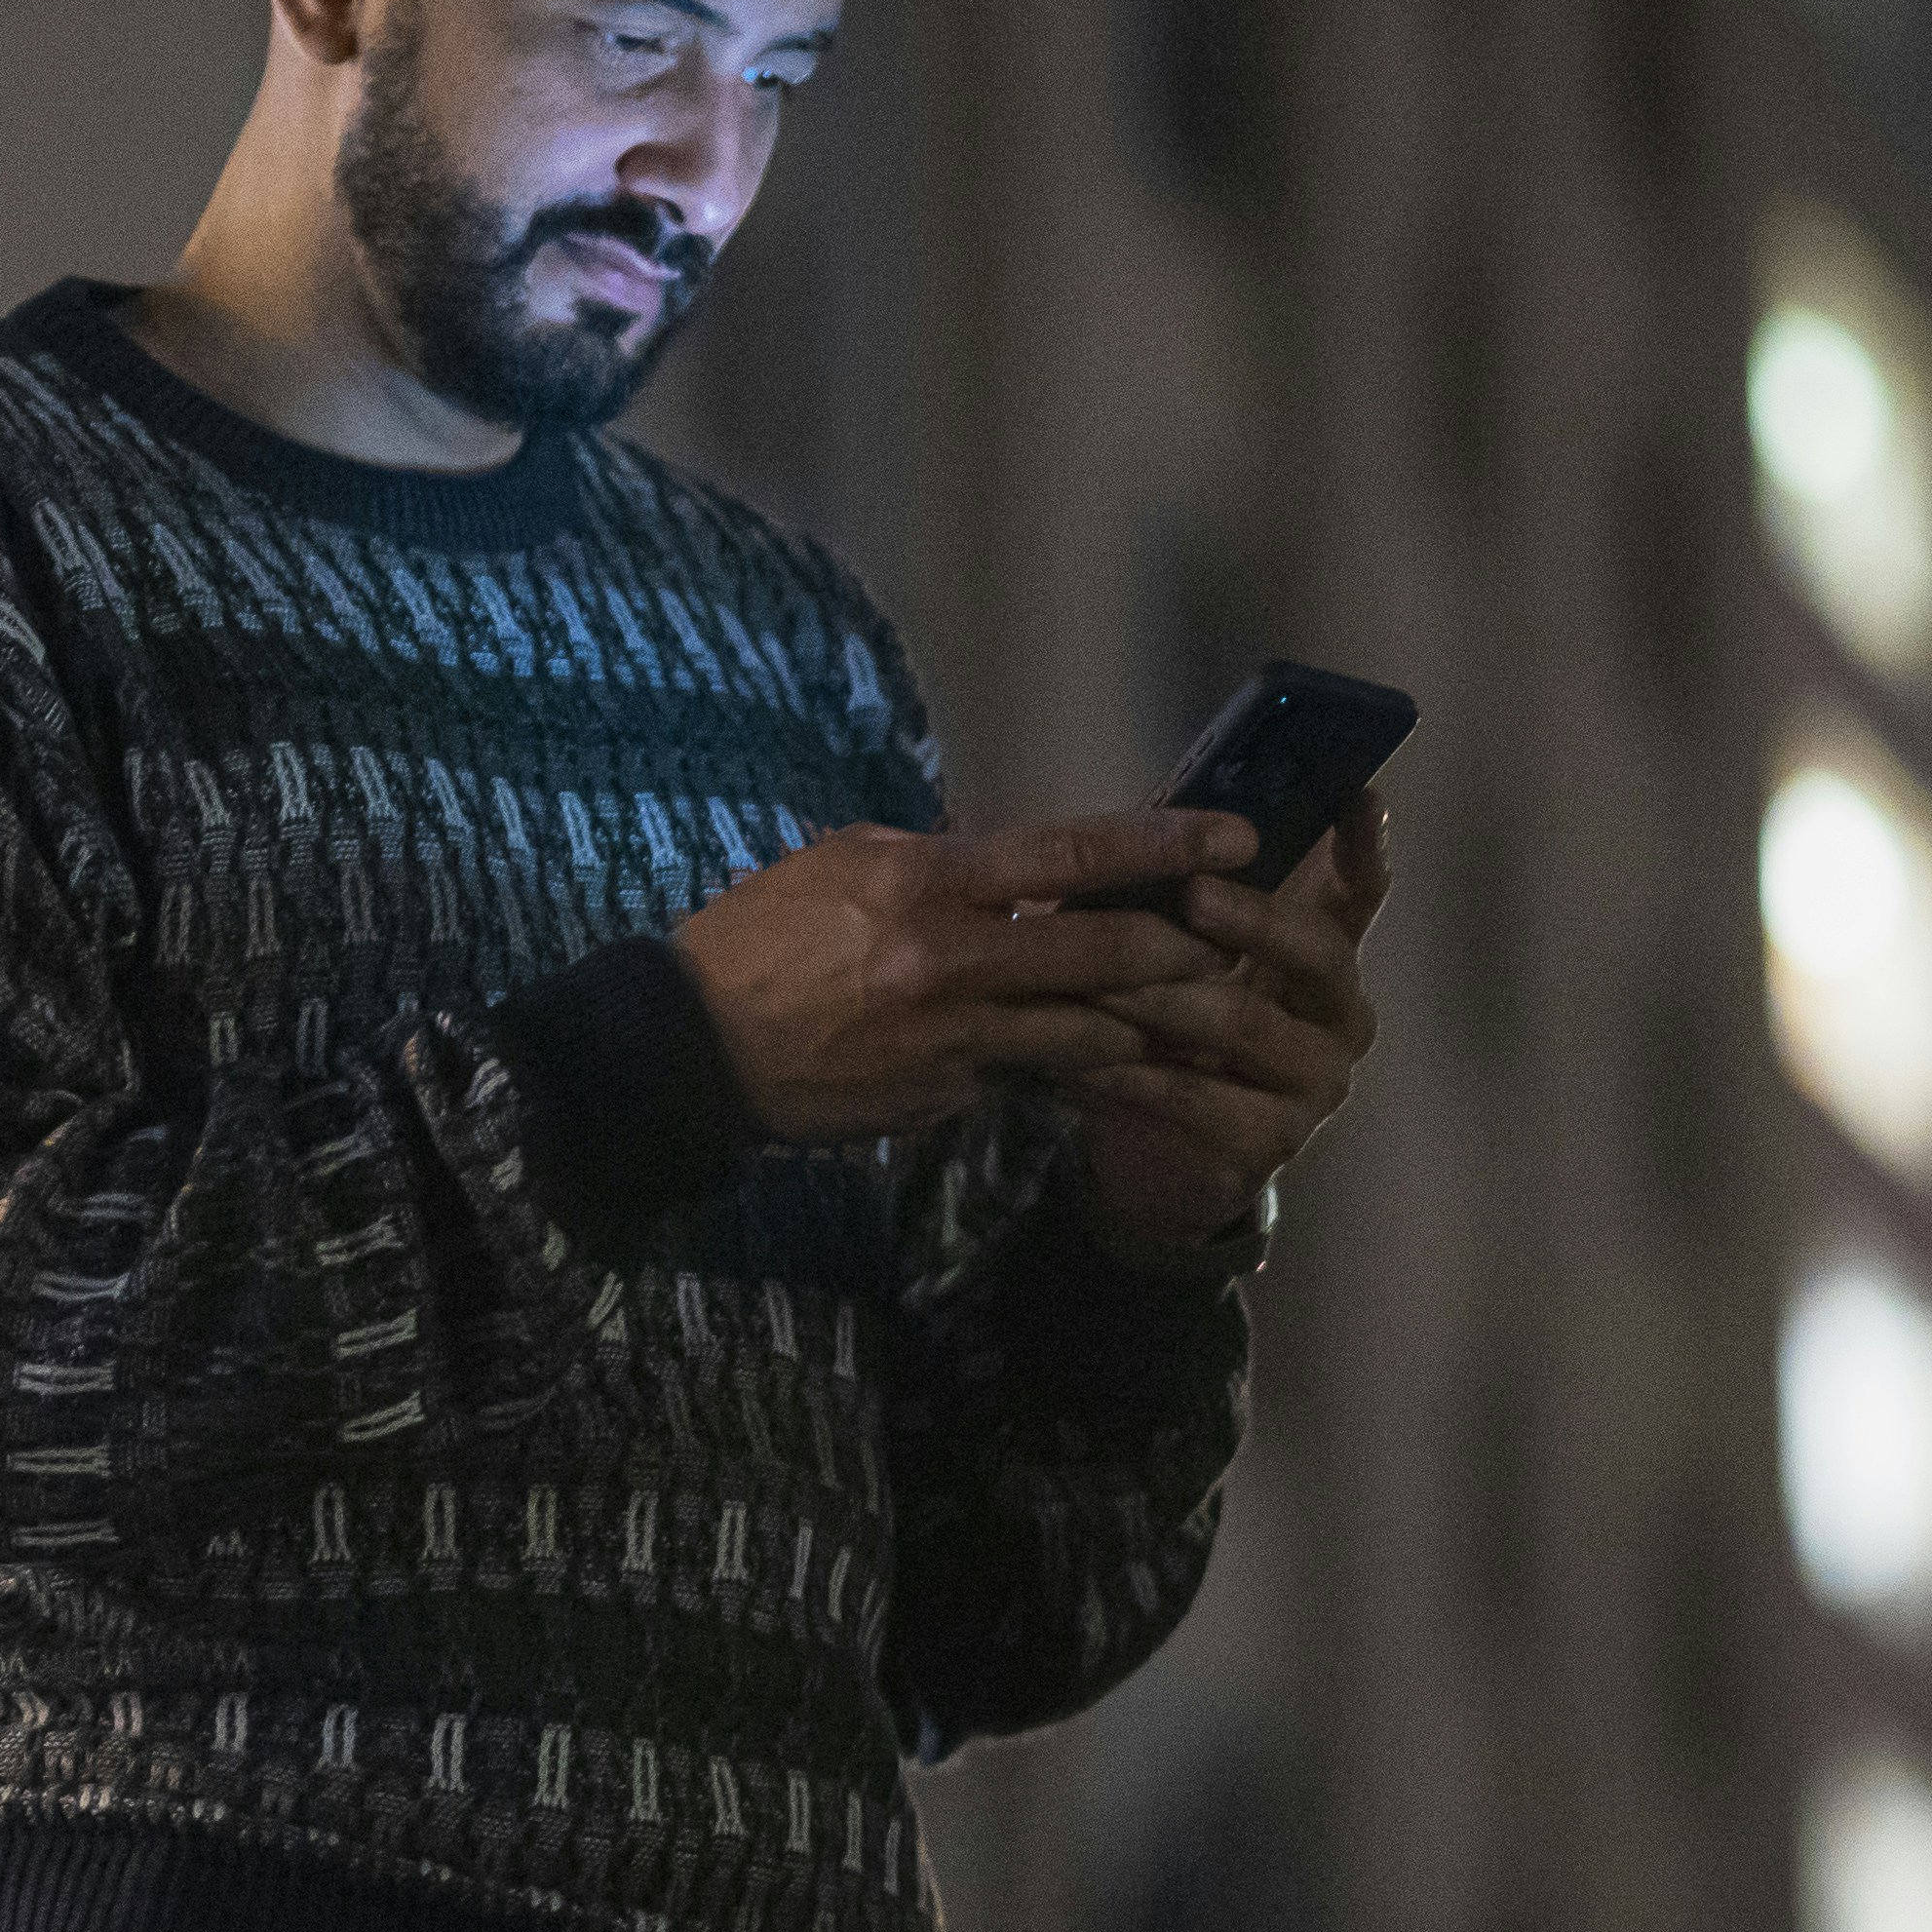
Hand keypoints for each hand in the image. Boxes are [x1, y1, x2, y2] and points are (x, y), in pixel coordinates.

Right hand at [672, 809, 1259, 1142]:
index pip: (1074, 854)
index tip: (1236, 835)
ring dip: (1144, 1021)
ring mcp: (952, 1038)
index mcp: (927, 882)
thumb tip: (1019, 855)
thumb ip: (940, 858)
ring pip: (1087, 1030)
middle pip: (1107, 952)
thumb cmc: (763, 936)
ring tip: (1183, 1010)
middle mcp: (951, 960)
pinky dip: (1066, 1065)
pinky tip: (1093, 1060)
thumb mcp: (846, 863)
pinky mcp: (944, 1096)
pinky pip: (1027, 1076)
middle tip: (1231, 939)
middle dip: (1185, 946)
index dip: (1166, 843)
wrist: (694, 1048)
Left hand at [1080, 792, 1392, 1241]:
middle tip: (1192, 894)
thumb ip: (1183, 899)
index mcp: (1323, 959)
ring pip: (1244, 1022)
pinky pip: (1196, 1095)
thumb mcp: (1177, 962)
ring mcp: (1317, 1082)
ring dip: (1163, 997)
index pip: (1360, 895)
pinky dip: (1129, 1072)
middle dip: (1251, 919)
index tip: (1363, 796)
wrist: (1155, 1160)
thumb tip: (1154, 814)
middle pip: (1316, 952)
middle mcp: (1340, 1016)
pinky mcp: (1271, 1140)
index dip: (1365, 849)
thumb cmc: (1168, 1035)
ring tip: (1096, 977)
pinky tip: (1075, 1060)